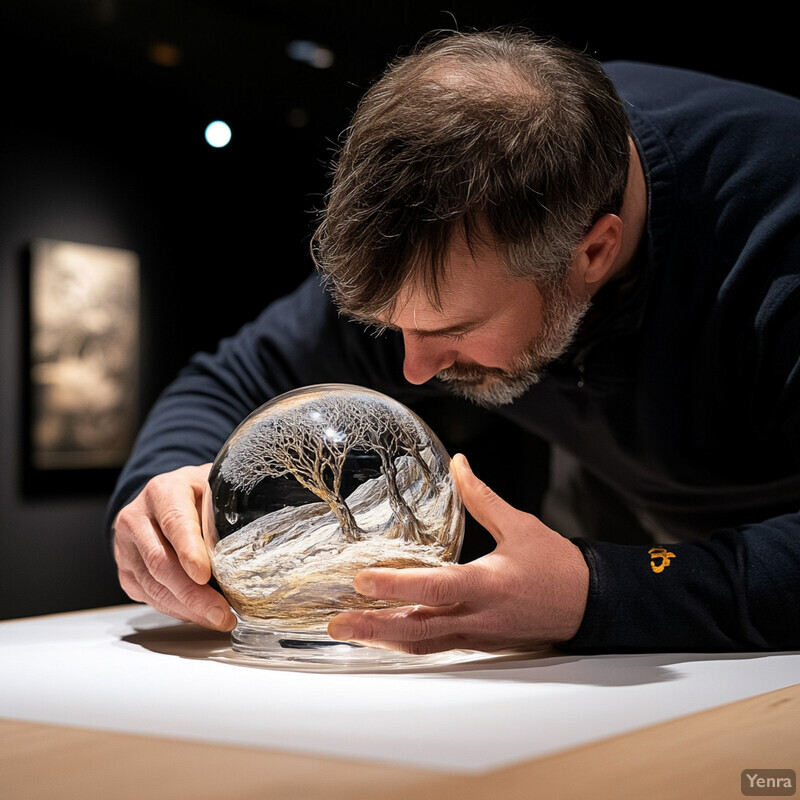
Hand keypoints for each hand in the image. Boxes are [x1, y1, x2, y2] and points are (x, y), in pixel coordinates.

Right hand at [113, 464, 235, 630]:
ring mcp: (126, 546)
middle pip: (161, 562)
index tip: (204, 575)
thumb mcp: (214, 489)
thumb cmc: (198, 494)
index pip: (175, 522)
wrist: (165, 497)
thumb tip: (249, 546)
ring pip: (153, 585)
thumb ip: (226, 511)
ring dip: (187, 608)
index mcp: (163, 491)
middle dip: (193, 593)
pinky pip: (148, 596)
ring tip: (217, 618)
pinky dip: (176, 609)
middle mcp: (137, 518)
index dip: (189, 551)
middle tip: (221, 612)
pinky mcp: (125, 570)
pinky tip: (198, 614)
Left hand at [327, 453, 588, 653]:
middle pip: (418, 630)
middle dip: (374, 628)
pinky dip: (405, 642)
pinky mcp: (478, 643)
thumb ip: (481, 497)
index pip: (435, 588)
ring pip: (423, 644)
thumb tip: (459, 464)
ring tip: (348, 631)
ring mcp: (476, 635)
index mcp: (487, 584)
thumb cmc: (556, 565)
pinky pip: (435, 646)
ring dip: (383, 640)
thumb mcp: (519, 525)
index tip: (362, 581)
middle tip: (336, 623)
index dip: (397, 587)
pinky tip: (383, 634)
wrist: (589, 605)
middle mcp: (477, 617)